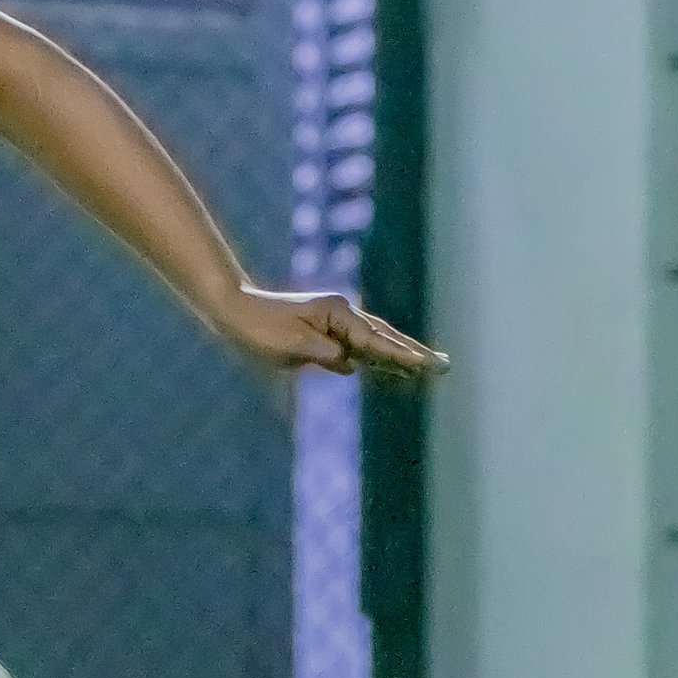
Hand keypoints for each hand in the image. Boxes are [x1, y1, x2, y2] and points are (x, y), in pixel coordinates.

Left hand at [205, 283, 448, 383]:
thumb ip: (324, 354)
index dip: (400, 355)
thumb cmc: (259, 328)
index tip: (424, 364)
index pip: (374, 340)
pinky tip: (390, 366)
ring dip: (399, 355)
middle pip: (384, 336)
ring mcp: (334, 321)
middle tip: (444, 366)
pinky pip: (357, 346)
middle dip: (412, 353)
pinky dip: (375, 356)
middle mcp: (341, 314)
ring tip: (427, 367)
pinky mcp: (325, 331)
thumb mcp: (291, 345)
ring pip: (374, 341)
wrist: (234, 311)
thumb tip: (350, 364)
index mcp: (336, 314)